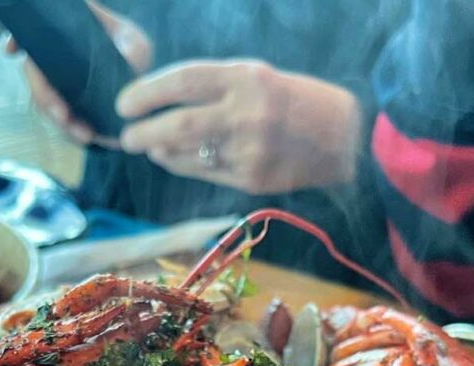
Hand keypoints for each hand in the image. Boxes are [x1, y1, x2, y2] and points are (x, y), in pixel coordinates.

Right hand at [7, 2, 151, 147]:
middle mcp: (55, 61)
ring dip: (61, 120)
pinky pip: (60, 125)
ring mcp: (58, 88)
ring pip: (44, 103)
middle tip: (62, 114)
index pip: (31, 36)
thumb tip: (109, 35)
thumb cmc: (135, 59)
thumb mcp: (132, 43)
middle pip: (33, 76)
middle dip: (45, 97)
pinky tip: (87, 136)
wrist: (145, 96)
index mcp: (64, 38)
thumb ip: (123, 40)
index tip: (9, 49)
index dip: (16, 40)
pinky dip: (71, 132)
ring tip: (84, 133)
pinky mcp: (66, 113)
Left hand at [116, 60, 361, 193]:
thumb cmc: (300, 102)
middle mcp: (245, 114)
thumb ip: (217, 86)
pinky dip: (182, 164)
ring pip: (188, 153)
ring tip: (147, 145)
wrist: (349, 139)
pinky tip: (170, 157)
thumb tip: (167, 97)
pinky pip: (205, 173)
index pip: (184, 81)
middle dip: (144, 131)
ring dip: (160, 150)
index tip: (125, 103)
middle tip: (125, 135)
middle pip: (179, 123)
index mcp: (247, 78)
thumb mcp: (260, 78)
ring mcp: (248, 151)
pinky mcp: (252, 180)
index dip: (148, 93)